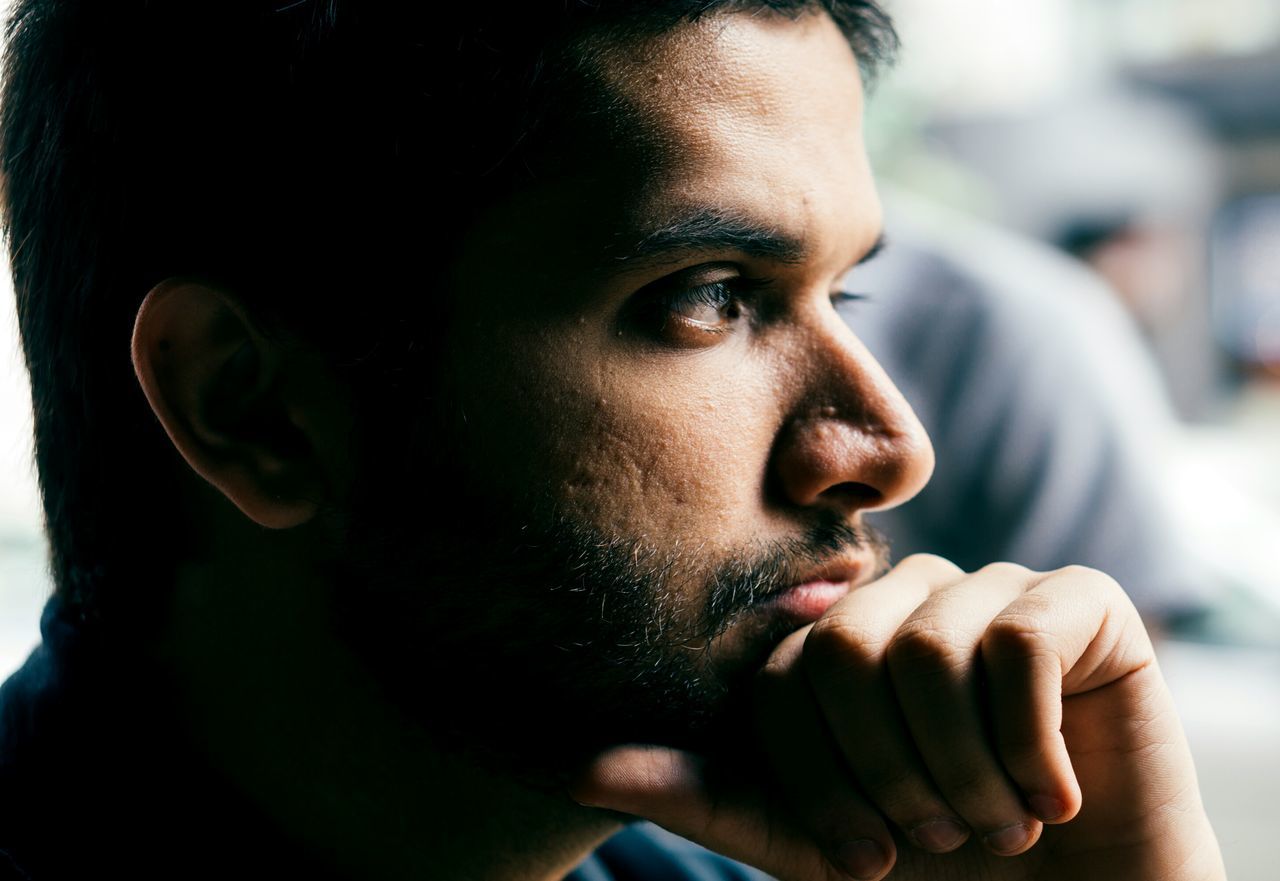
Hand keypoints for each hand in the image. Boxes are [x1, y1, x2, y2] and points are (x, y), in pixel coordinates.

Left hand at [572, 555, 1225, 880]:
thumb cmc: (934, 868)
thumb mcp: (801, 838)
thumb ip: (701, 792)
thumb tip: (580, 768)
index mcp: (836, 640)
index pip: (782, 677)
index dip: (819, 783)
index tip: (865, 857)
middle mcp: (907, 598)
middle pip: (849, 648)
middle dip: (892, 776)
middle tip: (940, 835)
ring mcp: (993, 590)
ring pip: (931, 647)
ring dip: (965, 774)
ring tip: (1000, 823)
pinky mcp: (1080, 602)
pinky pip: (1023, 642)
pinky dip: (1031, 745)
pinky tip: (1054, 796)